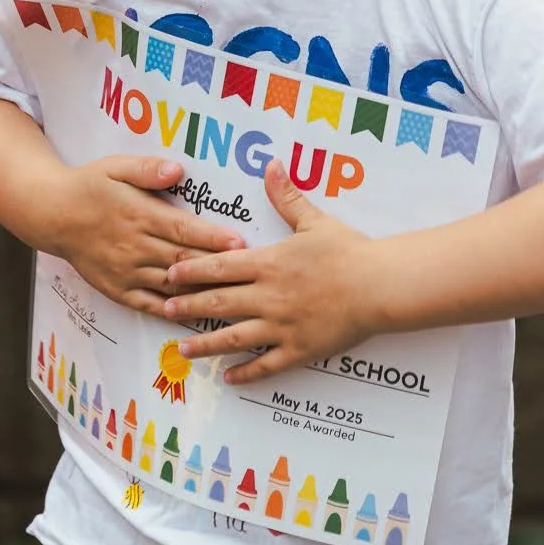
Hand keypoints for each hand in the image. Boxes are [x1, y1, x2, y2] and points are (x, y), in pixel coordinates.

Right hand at [48, 155, 247, 316]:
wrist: (53, 214)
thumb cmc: (91, 185)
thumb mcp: (115, 166)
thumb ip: (147, 169)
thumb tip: (177, 170)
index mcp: (139, 215)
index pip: (183, 229)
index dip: (213, 237)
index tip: (241, 243)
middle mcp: (134, 247)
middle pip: (184, 260)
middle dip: (218, 267)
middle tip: (250, 274)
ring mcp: (126, 272)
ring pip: (172, 285)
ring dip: (203, 292)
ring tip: (234, 298)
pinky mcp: (118, 290)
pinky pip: (150, 304)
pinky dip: (174, 311)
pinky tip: (197, 315)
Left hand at [162, 160, 381, 385]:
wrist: (379, 285)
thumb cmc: (349, 251)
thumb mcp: (314, 220)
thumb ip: (287, 196)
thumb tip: (271, 165)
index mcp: (269, 263)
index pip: (219, 267)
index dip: (192, 271)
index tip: (169, 274)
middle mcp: (268, 296)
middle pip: (218, 303)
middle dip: (188, 307)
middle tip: (164, 310)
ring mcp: (281, 326)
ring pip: (234, 338)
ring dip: (206, 345)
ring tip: (182, 350)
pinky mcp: (299, 350)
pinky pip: (267, 365)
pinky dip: (246, 373)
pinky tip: (228, 378)